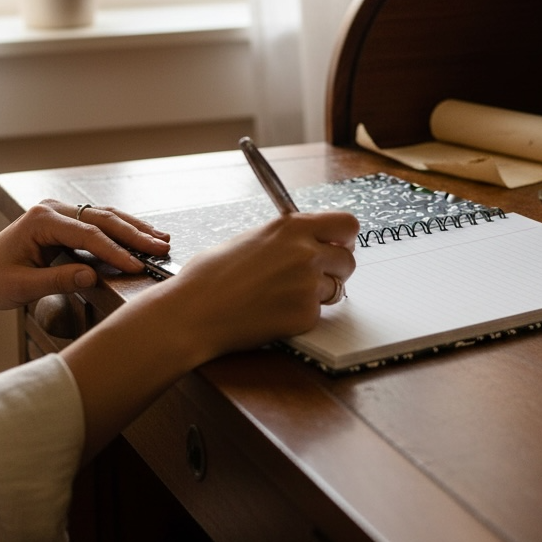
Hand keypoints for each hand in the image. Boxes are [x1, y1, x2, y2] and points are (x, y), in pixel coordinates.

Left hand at [0, 199, 171, 312]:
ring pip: (105, 216)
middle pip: (102, 219)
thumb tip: (93, 276)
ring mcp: (60, 212)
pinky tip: (142, 236)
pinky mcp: (65, 221)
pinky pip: (99, 223)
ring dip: (134, 228)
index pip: (88, 234)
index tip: (138, 266)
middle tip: (162, 247)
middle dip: (134, 234)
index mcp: (41, 220)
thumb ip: (58, 280)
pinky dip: (122, 231)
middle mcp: (52, 209)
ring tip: (161, 239)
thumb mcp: (22, 287)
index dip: (115, 251)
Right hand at [60, 207, 359, 458]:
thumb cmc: (212, 274)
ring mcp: (308, 285)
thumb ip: (288, 238)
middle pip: (348, 261)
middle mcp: (307, 252)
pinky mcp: (305, 316)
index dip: (344, 238)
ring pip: (335, 289)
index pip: (347, 224)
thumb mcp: (253, 238)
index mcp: (293, 227)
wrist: (193, 311)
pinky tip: (272, 313)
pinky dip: (300, 316)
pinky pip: (317, 314)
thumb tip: (312, 241)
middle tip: (309, 277)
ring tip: (281, 295)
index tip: (337, 245)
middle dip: (334, 270)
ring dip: (317, 294)